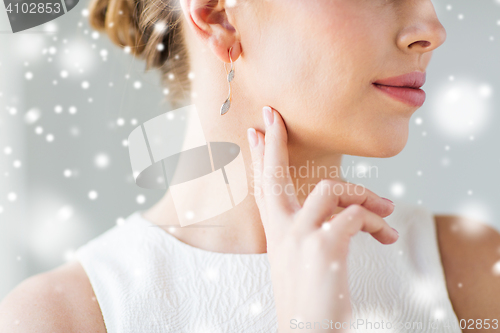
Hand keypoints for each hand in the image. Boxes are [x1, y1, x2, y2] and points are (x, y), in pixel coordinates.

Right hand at [246, 106, 398, 332]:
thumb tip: (338, 206)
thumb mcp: (301, 258)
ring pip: (331, 188)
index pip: (263, 185)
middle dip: (274, 142)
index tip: (257, 129)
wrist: (308, 331)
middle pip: (273, 173)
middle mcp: (282, 229)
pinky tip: (387, 237)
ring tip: (387, 211)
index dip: (260, 155)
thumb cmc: (309, 296)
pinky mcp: (323, 246)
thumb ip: (312, 227)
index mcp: (276, 231)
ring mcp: (300, 235)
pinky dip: (378, 224)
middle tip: (273, 118)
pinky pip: (357, 216)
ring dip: (365, 196)